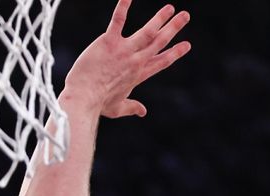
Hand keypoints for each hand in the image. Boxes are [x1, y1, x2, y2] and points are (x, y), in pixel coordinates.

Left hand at [63, 0, 190, 117]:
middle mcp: (135, 61)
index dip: (175, 53)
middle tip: (185, 16)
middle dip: (174, 28)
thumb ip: (131, 107)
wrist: (83, 99)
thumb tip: (143, 112)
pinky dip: (124, 6)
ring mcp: (124, 50)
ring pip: (147, 31)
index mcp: (138, 75)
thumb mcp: (117, 108)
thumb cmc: (97, 105)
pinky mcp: (109, 42)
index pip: (161, 62)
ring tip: (170, 8)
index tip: (186, 45)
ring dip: (160, 18)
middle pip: (159, 42)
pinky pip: (118, 20)